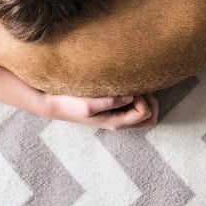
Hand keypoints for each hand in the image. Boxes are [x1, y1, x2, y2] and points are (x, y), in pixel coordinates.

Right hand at [42, 92, 159, 130]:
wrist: (54, 103)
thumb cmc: (70, 104)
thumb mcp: (88, 104)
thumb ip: (110, 102)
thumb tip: (131, 96)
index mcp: (116, 122)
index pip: (144, 114)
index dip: (143, 99)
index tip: (130, 88)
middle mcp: (119, 121)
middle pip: (149, 119)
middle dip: (151, 103)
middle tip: (139, 88)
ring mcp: (117, 114)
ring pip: (144, 113)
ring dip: (144, 98)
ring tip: (132, 84)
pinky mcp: (112, 107)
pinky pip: (133, 105)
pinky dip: (136, 95)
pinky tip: (125, 83)